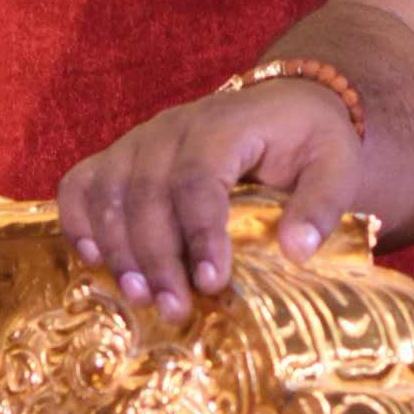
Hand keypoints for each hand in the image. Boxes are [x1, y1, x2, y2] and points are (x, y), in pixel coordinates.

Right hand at [56, 81, 361, 321]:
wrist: (284, 106)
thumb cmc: (309, 141)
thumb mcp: (336, 163)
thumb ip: (321, 203)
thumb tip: (296, 250)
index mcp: (225, 125)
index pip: (199, 178)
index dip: (200, 233)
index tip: (213, 283)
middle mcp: (172, 128)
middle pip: (147, 192)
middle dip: (157, 256)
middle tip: (174, 308)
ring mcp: (139, 141)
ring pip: (108, 192)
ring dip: (117, 249)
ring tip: (139, 297)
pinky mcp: (120, 158)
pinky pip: (80, 184)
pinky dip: (77, 221)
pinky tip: (93, 260)